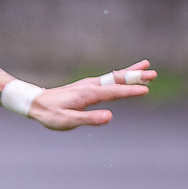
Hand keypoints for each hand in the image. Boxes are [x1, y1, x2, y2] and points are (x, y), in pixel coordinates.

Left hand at [28, 61, 153, 129]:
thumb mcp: (67, 121)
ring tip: (146, 67)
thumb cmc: (50, 114)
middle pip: (117, 80)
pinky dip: (120, 75)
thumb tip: (109, 116)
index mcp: (88, 94)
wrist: (35, 103)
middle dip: (135, 77)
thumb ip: (88, 119)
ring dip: (131, 73)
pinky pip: (108, 79)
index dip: (130, 91)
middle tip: (153, 74)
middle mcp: (90, 86)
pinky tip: (127, 74)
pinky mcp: (87, 86)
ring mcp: (89, 84)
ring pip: (114, 77)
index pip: (113, 92)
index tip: (145, 90)